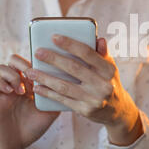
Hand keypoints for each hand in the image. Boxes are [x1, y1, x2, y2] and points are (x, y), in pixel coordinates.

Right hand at [0, 55, 59, 148]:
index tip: (44, 69)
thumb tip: (69, 82)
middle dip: (22, 63)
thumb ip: (57, 96)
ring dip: (12, 75)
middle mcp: (16, 83)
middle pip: (14, 59)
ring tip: (22, 90)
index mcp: (30, 83)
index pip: (30, 61)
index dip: (36, 62)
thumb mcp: (51, 110)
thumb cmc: (35, 126)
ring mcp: (4, 90)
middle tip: (30, 74)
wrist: (19, 143)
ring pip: (1, 67)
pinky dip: (0, 84)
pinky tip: (11, 92)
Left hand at [24, 35, 142, 145]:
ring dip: (45, 78)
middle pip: (74, 68)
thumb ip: (102, 53)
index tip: (54, 37)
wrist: (118, 111)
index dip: (70, 44)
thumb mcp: (110, 68)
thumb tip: (98, 38)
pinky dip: (48, 93)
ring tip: (30, 71)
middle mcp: (103, 84)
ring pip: (65, 86)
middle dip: (54, 59)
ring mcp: (94, 99)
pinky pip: (63, 100)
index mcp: (108, 70)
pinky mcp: (85, 110)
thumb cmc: (109, 83)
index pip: (87, 53)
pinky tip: (37, 87)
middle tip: (38, 52)